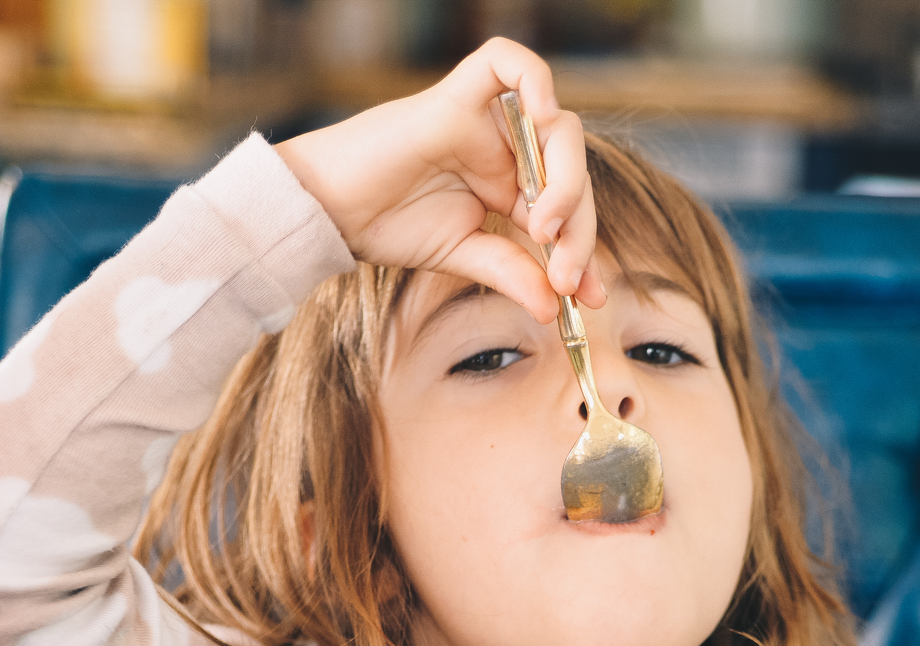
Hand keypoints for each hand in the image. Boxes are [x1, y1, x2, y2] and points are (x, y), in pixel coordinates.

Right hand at [275, 39, 603, 322]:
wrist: (330, 212)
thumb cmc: (387, 226)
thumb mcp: (463, 256)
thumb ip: (512, 273)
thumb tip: (557, 309)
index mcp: (510, 185)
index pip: (569, 208)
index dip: (585, 249)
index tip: (589, 297)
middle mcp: (506, 148)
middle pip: (573, 170)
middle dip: (579, 227)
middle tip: (564, 274)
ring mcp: (486, 119)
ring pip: (557, 127)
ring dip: (567, 181)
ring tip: (542, 227)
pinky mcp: (458, 94)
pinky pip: (509, 62)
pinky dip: (535, 80)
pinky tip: (541, 120)